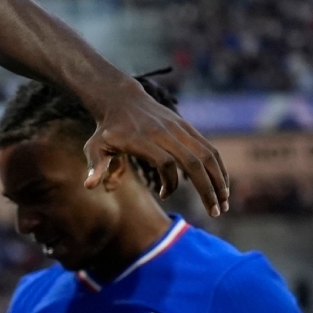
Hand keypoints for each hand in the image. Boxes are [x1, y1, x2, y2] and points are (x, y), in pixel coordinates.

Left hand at [84, 83, 229, 215]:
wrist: (122, 100)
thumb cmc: (106, 130)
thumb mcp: (94, 147)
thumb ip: (95, 167)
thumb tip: (90, 187)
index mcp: (141, 139)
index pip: (164, 161)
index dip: (169, 181)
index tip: (164, 195)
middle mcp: (164, 133)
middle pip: (193, 161)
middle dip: (206, 189)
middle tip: (214, 213)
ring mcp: (179, 129)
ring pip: (207, 155)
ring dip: (219, 180)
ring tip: (223, 204)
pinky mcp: (188, 128)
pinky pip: (209, 148)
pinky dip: (219, 168)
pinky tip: (222, 186)